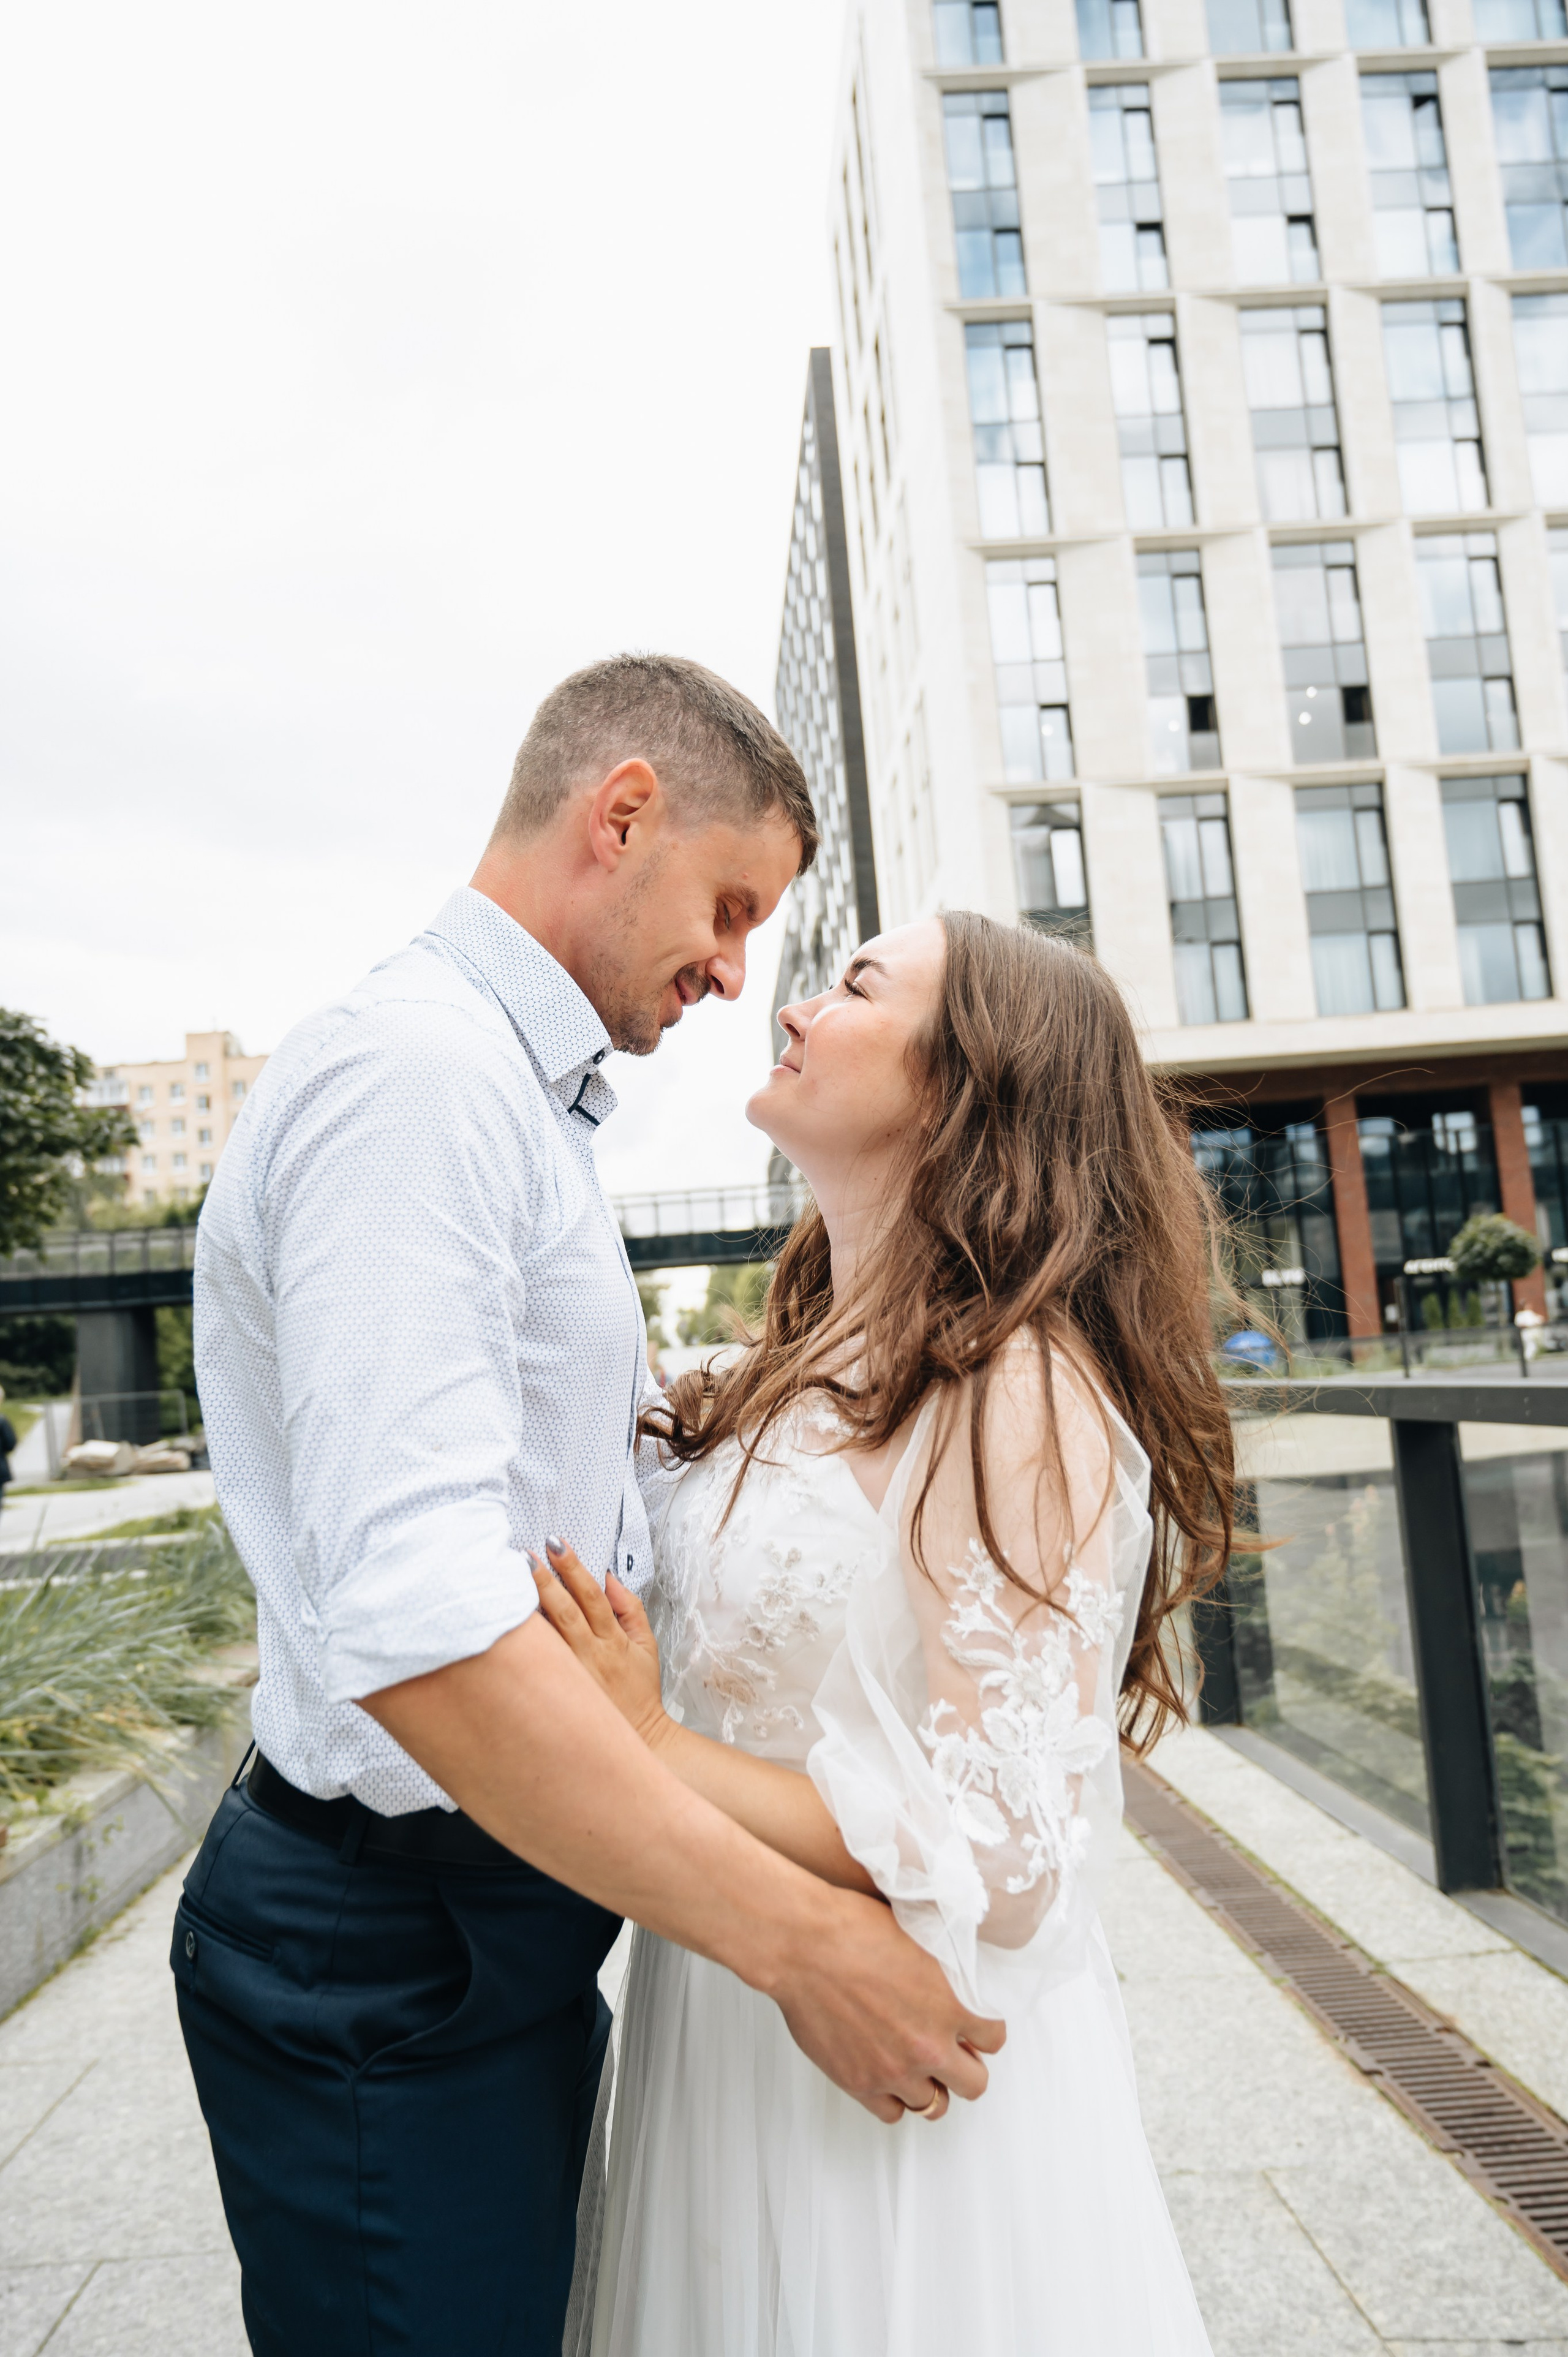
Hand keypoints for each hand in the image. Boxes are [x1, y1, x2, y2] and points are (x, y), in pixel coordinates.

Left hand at [530, 1538, 667, 1748]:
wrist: (637, 1739)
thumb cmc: (638, 1691)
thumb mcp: (646, 1646)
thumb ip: (629, 1608)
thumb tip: (609, 1577)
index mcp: (612, 1640)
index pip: (592, 1595)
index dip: (575, 1567)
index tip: (558, 1543)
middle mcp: (590, 1655)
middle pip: (565, 1611)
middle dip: (545, 1579)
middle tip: (526, 1555)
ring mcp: (571, 1675)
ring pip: (547, 1636)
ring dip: (529, 1606)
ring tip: (509, 1580)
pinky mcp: (557, 1692)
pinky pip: (536, 1663)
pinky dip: (523, 1642)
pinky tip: (506, 1624)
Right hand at [771, 1884, 1004, 2124]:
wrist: (804, 1945)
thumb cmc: (855, 1928)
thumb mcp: (920, 1935)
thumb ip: (947, 1970)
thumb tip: (958, 1975)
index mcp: (952, 2006)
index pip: (994, 2039)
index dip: (983, 2032)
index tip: (972, 2026)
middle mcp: (929, 2045)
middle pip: (974, 2084)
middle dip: (967, 2067)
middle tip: (952, 2051)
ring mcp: (894, 2070)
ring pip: (934, 2105)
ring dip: (932, 2086)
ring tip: (919, 2067)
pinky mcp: (859, 2083)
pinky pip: (892, 2113)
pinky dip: (894, 2098)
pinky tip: (888, 2075)